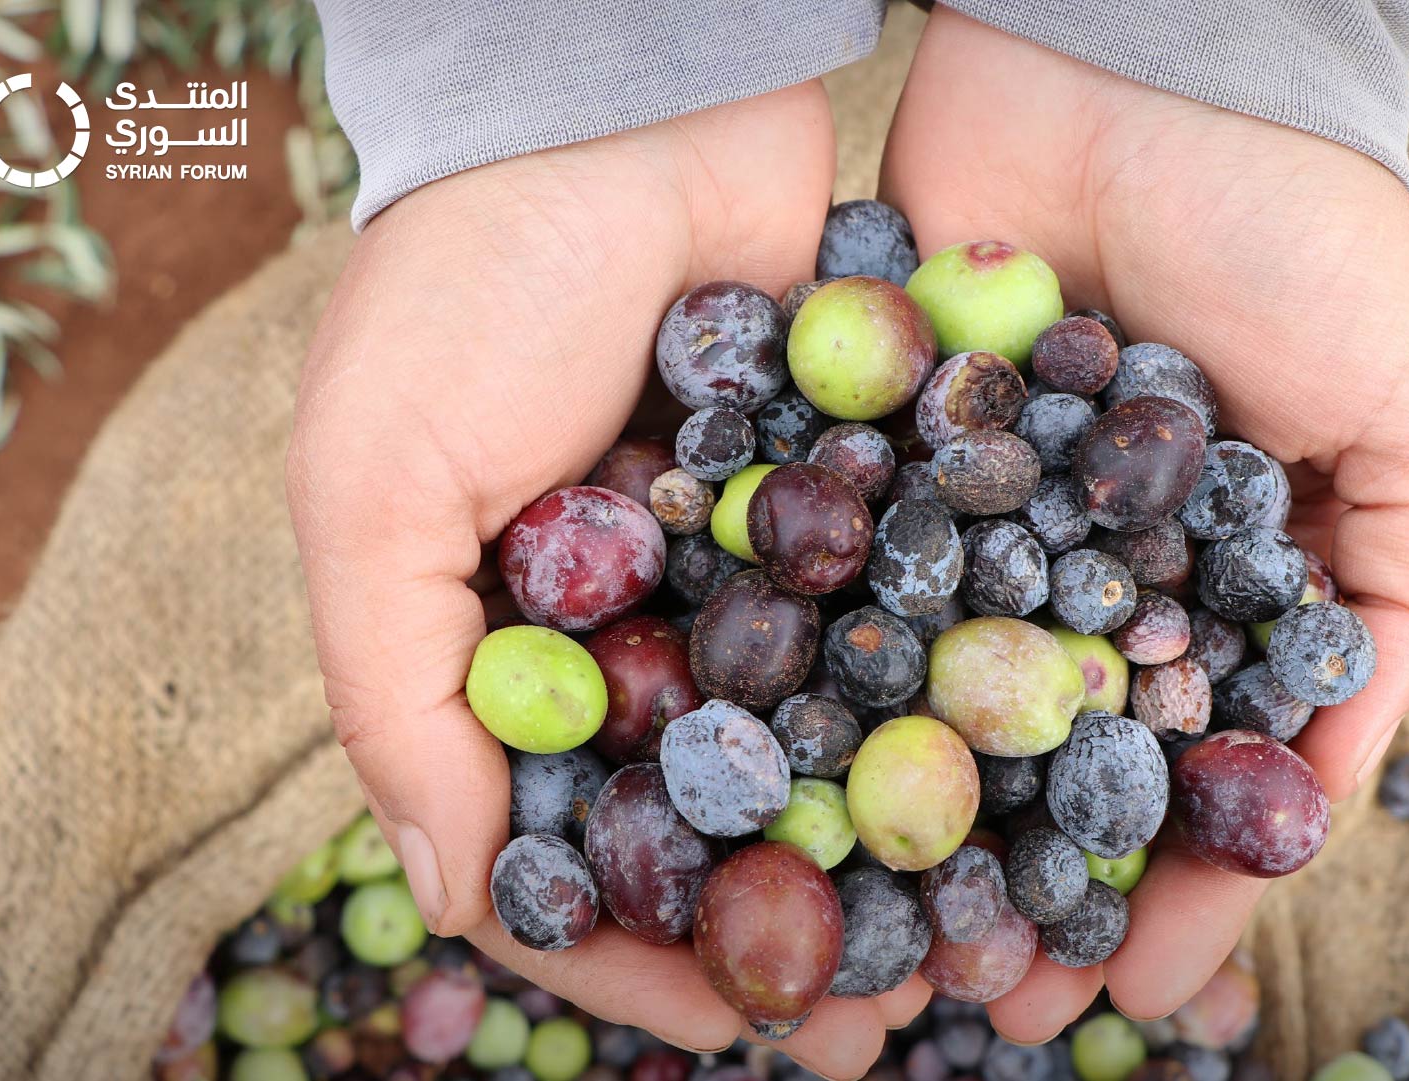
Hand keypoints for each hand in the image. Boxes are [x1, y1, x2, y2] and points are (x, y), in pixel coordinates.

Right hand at [287, 85, 927, 1077]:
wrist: (622, 99)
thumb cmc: (466, 285)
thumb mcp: (374, 484)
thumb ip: (396, 695)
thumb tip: (456, 900)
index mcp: (522, 655)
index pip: (575, 845)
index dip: (640, 947)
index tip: (727, 1019)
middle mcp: (651, 630)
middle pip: (724, 822)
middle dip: (794, 924)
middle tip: (879, 1019)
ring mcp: (764, 570)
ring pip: (837, 749)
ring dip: (900, 856)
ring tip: (979, 942)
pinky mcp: (865, 499)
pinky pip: (918, 626)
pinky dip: (963, 711)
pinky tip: (1034, 791)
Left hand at [880, 8, 1408, 1036]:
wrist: (1140, 60)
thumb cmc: (1307, 235)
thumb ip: (1407, 608)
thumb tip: (1329, 797)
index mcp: (1220, 589)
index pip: (1191, 774)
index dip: (1166, 889)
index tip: (1120, 986)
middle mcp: (1089, 575)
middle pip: (1047, 768)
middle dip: (1015, 886)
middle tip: (967, 996)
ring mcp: (972, 527)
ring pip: (932, 710)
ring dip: (907, 828)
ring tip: (870, 932)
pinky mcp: (874, 463)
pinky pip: (843, 592)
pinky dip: (816, 687)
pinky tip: (787, 785)